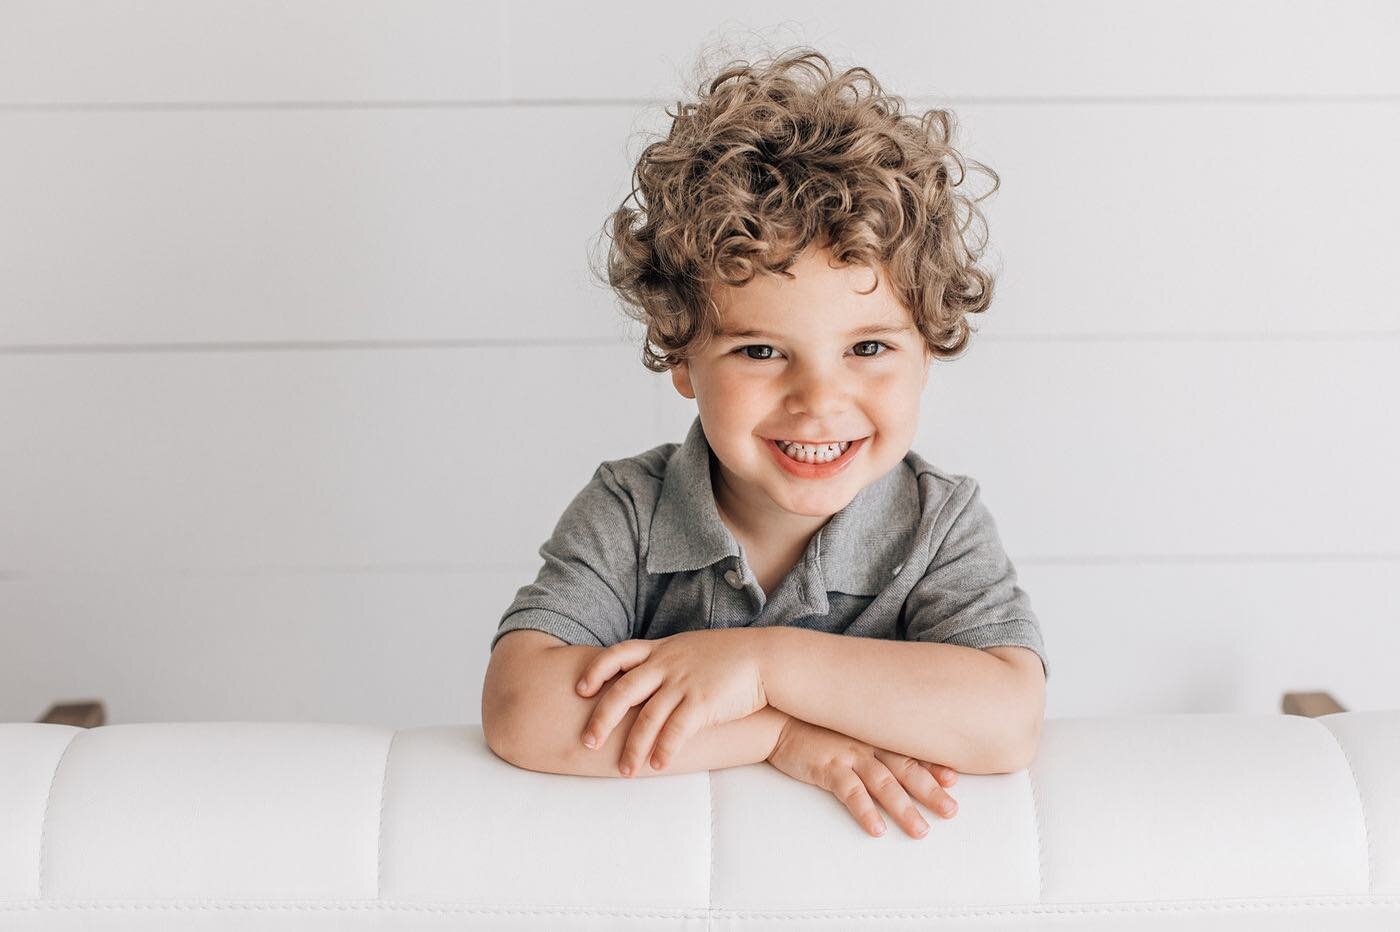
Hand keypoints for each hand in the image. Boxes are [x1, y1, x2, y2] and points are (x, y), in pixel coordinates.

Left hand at [575, 629, 767, 775]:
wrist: (766, 657)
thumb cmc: (730, 657)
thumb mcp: (691, 649)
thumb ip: (667, 661)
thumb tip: (647, 679)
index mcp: (662, 650)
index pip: (617, 655)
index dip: (595, 671)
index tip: (580, 690)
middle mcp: (667, 665)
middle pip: (622, 691)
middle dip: (601, 719)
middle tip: (587, 742)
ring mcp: (684, 683)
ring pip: (647, 718)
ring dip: (633, 747)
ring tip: (624, 770)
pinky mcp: (703, 702)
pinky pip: (676, 730)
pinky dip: (664, 750)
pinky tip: (658, 766)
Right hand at [766, 715, 959, 838]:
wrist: (775, 717)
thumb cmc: (811, 724)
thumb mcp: (845, 727)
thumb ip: (868, 738)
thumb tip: (892, 755)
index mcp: (874, 734)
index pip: (911, 751)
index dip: (934, 766)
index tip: (955, 780)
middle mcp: (867, 744)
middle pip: (906, 770)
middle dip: (931, 791)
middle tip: (952, 811)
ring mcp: (848, 755)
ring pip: (884, 784)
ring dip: (904, 808)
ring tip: (920, 831)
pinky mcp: (827, 768)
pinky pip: (850, 792)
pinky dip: (865, 811)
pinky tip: (876, 829)